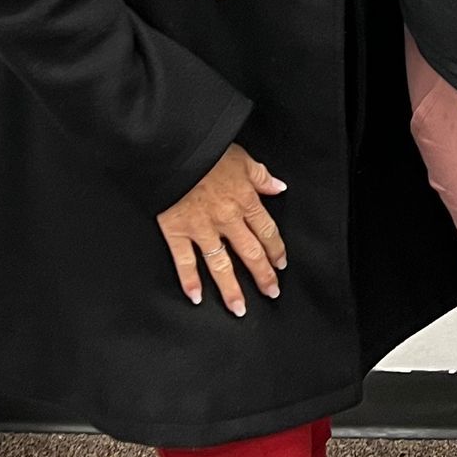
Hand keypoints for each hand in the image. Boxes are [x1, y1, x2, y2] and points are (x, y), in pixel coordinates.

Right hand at [158, 144, 288, 315]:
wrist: (175, 148)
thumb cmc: (207, 149)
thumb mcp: (242, 157)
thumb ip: (260, 176)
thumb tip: (278, 187)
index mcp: (244, 199)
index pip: (267, 231)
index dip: (276, 250)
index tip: (281, 264)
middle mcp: (227, 218)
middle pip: (250, 253)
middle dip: (263, 275)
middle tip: (271, 292)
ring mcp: (201, 228)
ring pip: (221, 264)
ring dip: (231, 289)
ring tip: (239, 308)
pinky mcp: (176, 230)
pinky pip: (184, 260)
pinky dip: (189, 280)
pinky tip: (196, 296)